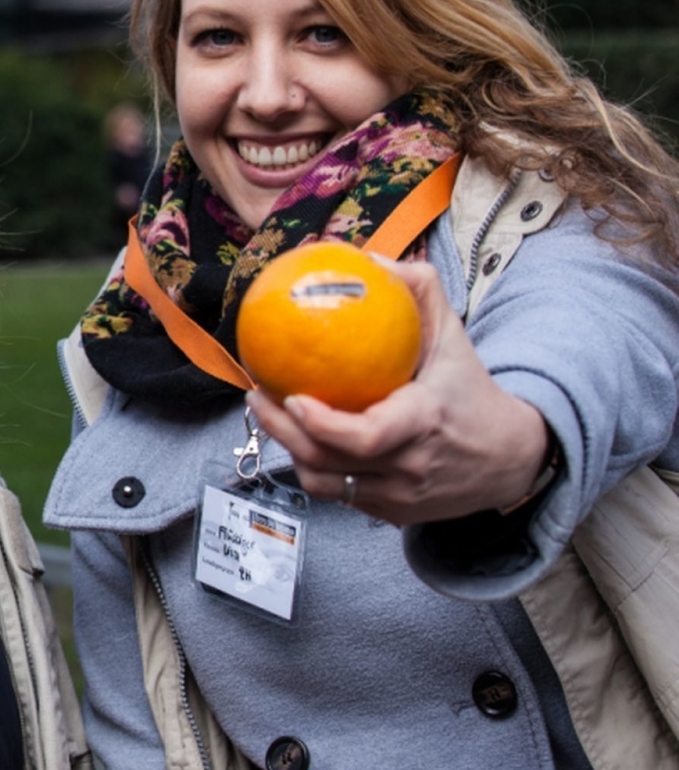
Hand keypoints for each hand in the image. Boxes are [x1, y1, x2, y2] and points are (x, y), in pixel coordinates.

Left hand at [246, 257, 551, 525]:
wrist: (511, 460)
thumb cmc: (471, 391)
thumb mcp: (454, 336)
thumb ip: (419, 291)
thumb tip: (368, 256)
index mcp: (425, 423)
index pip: (365, 436)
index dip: (320, 423)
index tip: (291, 395)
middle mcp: (410, 466)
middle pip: (328, 460)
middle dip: (280, 430)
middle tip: (257, 395)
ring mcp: (399, 496)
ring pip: (325, 482)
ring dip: (289, 450)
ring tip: (267, 414)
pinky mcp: (390, 514)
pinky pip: (338, 494)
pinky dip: (313, 467)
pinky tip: (296, 438)